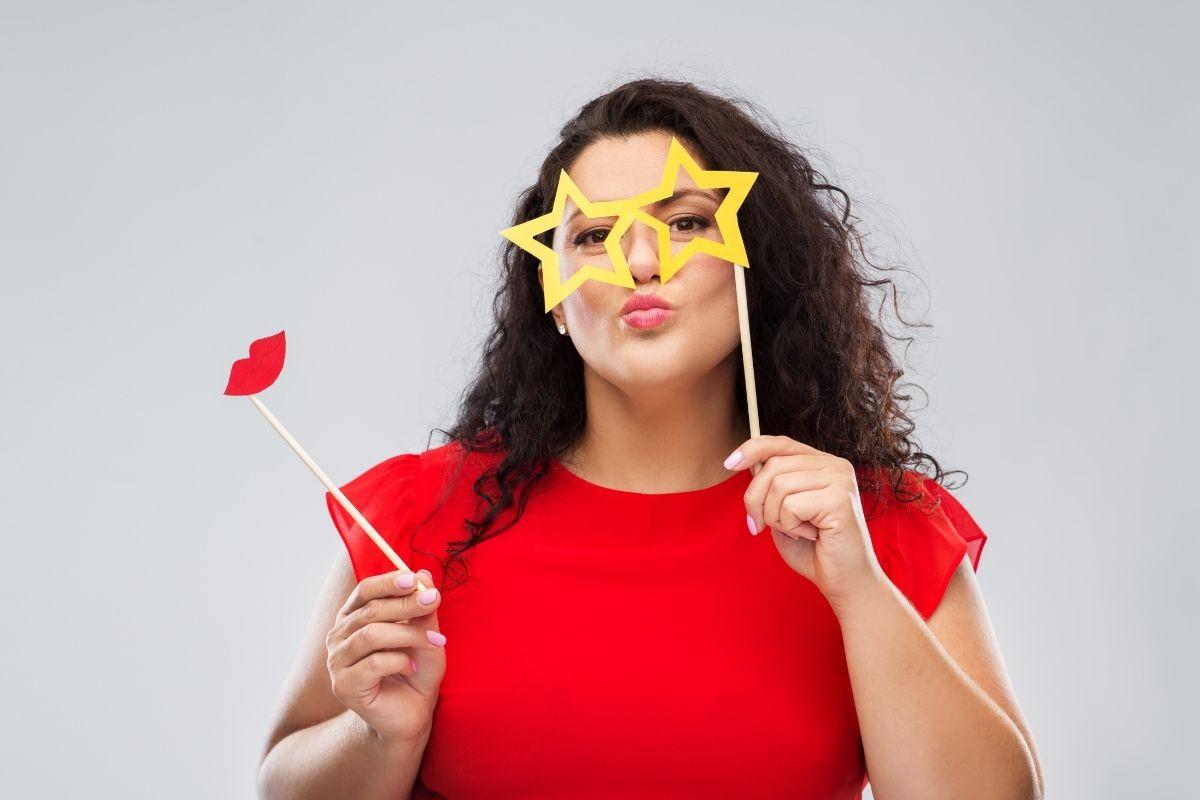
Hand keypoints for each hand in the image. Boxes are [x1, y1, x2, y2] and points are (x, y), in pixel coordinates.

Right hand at [326, 568, 446, 744]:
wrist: (413, 713)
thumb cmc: (417, 669)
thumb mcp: (425, 634)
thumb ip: (422, 608)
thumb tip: (423, 575)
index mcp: (354, 617)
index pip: (365, 590)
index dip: (388, 582)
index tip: (414, 580)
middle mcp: (339, 636)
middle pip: (370, 611)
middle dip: (406, 604)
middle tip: (434, 601)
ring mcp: (337, 662)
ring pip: (371, 635)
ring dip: (408, 634)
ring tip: (435, 642)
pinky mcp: (344, 685)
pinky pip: (372, 663)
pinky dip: (399, 661)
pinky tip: (412, 666)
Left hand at [724, 435, 884, 608]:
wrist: (844, 582)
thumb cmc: (813, 550)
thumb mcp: (782, 511)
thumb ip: (771, 485)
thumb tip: (748, 462)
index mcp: (823, 464)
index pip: (781, 443)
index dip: (751, 449)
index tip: (728, 464)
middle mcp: (835, 466)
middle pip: (773, 466)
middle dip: (754, 499)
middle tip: (759, 526)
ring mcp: (840, 480)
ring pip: (779, 486)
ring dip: (775, 517)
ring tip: (796, 532)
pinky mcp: (840, 500)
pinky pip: (791, 505)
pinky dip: (790, 527)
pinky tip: (811, 536)